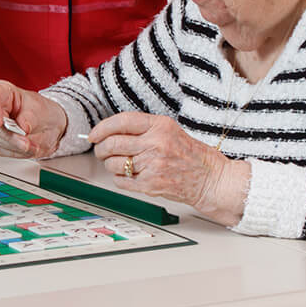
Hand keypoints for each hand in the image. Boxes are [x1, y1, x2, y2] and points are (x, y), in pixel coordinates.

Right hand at [0, 82, 68, 157]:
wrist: (47, 125)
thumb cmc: (39, 111)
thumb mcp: (40, 109)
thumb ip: (30, 118)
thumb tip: (22, 127)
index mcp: (1, 92)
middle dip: (9, 136)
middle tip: (25, 142)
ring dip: (15, 146)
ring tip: (32, 147)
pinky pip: (2, 150)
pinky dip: (17, 152)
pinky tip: (29, 149)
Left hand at [88, 112, 246, 223]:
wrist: (210, 179)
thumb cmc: (193, 156)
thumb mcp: (171, 131)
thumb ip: (144, 129)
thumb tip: (112, 131)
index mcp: (160, 126)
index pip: (121, 121)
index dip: (102, 128)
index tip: (94, 134)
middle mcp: (155, 144)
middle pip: (112, 143)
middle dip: (100, 148)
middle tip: (100, 150)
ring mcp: (152, 165)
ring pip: (113, 164)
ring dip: (110, 165)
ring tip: (119, 164)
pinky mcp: (150, 184)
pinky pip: (120, 181)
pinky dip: (119, 179)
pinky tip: (128, 175)